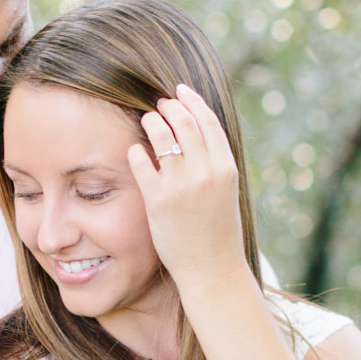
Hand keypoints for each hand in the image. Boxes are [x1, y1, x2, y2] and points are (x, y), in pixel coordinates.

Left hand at [124, 83, 247, 293]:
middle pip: (184, 123)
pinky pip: (141, 164)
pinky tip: (134, 149)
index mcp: (226, 168)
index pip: (208, 123)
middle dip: (170, 106)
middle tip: (160, 102)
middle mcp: (206, 172)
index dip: (193, 102)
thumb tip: (200, 135)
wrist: (211, 267)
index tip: (181, 92)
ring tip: (146, 119)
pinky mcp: (157, 201)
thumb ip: (215, 163)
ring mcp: (180, 186)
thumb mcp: (226, 190)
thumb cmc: (218, 230)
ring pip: (162, 138)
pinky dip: (136, 151)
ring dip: (152, 122)